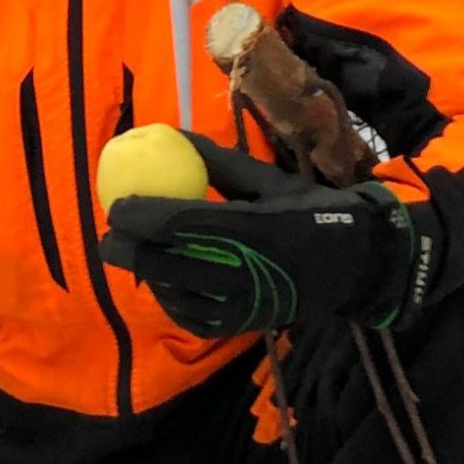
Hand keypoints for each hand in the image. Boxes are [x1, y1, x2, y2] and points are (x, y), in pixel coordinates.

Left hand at [97, 134, 414, 336]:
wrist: (353, 265)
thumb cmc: (308, 211)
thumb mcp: (266, 180)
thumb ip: (215, 161)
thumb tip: (168, 135)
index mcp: (255, 229)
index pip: (182, 225)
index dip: (141, 216)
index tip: (116, 204)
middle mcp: (246, 273)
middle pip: (167, 266)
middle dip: (128, 251)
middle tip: (110, 234)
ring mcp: (241, 307)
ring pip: (172, 293)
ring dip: (146, 273)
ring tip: (135, 251)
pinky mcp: (238, 327)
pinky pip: (188, 316)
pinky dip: (168, 297)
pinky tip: (161, 279)